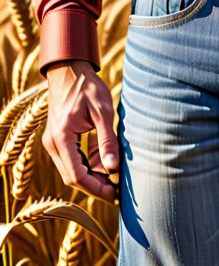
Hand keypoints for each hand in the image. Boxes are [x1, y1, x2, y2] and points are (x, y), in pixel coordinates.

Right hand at [43, 59, 118, 203]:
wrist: (70, 71)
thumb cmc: (88, 88)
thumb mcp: (104, 112)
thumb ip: (107, 141)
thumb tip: (113, 168)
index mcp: (62, 138)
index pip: (77, 175)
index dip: (97, 189)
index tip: (116, 194)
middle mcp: (53, 144)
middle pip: (73, 178)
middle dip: (96, 188)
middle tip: (119, 192)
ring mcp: (55, 143)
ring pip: (73, 173)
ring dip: (94, 180)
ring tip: (117, 181)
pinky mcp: (60, 141)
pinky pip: (74, 163)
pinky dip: (90, 168)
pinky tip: (108, 167)